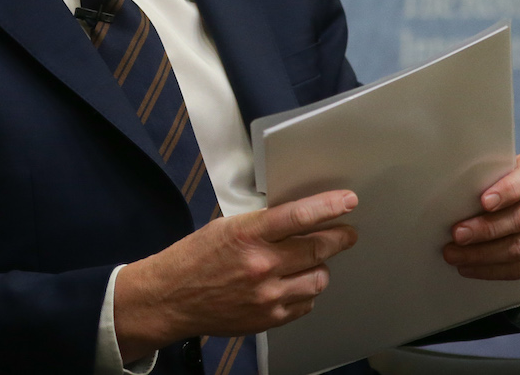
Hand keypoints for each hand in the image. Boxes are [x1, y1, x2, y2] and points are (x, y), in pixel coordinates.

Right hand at [114, 190, 358, 360]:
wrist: (172, 298)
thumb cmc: (196, 258)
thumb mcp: (228, 226)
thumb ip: (264, 225)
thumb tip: (301, 220)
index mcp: (249, 234)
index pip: (300, 216)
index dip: (330, 207)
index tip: (348, 201)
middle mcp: (262, 265)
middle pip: (318, 247)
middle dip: (339, 237)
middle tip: (347, 233)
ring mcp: (267, 296)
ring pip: (318, 278)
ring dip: (320, 266)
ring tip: (311, 261)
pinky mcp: (269, 318)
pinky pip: (306, 303)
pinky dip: (306, 291)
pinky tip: (294, 283)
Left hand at [442, 152, 519, 279]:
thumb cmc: (503, 184)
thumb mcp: (498, 172)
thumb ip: (484, 179)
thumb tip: (450, 197)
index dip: (506, 191)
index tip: (483, 202)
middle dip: (485, 229)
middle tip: (457, 234)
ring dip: (484, 254)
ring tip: (456, 255)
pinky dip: (494, 270)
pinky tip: (471, 268)